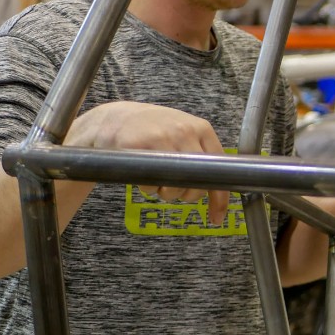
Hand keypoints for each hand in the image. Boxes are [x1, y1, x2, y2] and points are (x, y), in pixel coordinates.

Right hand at [67, 101, 228, 224]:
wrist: (115, 117)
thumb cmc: (155, 130)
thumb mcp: (184, 132)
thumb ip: (202, 154)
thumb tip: (219, 188)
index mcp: (202, 129)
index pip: (219, 170)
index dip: (219, 198)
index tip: (216, 217)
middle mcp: (185, 131)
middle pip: (196, 183)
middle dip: (187, 196)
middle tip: (175, 190)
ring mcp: (162, 138)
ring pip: (174, 186)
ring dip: (165, 193)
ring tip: (157, 179)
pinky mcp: (138, 146)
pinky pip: (149, 184)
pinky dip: (147, 188)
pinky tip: (143, 175)